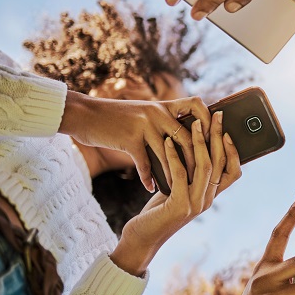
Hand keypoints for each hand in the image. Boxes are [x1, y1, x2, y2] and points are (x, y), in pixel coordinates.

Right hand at [60, 92, 210, 191]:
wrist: (84, 114)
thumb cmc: (115, 117)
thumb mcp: (142, 112)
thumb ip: (162, 120)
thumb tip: (181, 137)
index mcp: (164, 105)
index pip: (196, 104)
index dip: (207, 120)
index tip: (210, 139)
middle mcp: (158, 112)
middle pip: (187, 138)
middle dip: (196, 159)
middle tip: (202, 178)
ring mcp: (144, 125)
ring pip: (169, 154)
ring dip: (175, 174)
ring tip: (180, 189)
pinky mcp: (130, 138)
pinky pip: (145, 162)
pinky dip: (148, 178)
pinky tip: (150, 188)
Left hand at [111, 113, 239, 275]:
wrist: (142, 239)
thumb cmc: (158, 211)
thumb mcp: (178, 190)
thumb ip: (189, 175)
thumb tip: (192, 145)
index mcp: (210, 196)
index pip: (233, 171)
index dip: (233, 150)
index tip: (227, 130)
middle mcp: (207, 200)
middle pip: (221, 163)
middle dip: (219, 136)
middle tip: (217, 115)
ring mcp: (195, 204)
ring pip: (205, 166)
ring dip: (200, 141)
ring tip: (194, 123)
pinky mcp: (179, 206)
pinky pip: (180, 174)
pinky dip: (175, 154)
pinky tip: (168, 141)